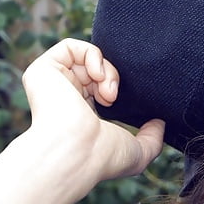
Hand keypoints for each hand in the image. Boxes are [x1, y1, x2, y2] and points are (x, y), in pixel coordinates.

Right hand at [21, 39, 164, 184]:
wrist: (78, 151)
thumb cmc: (104, 157)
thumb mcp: (138, 153)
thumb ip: (153, 139)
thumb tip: (160, 124)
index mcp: (82, 116)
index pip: (101, 89)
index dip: (117, 88)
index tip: (121, 103)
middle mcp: (65, 99)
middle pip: (96, 71)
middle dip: (112, 79)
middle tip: (114, 96)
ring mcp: (53, 84)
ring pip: (86, 59)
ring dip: (105, 69)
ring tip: (107, 90)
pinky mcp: (43, 71)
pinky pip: (70, 46)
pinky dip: (91, 54)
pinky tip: (96, 75)